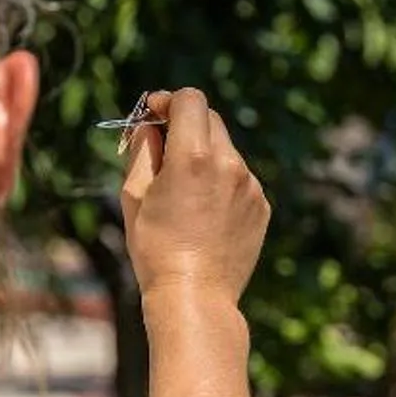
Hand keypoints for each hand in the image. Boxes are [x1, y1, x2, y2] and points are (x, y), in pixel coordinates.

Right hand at [119, 88, 269, 306]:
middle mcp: (229, 163)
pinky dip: (221, 183)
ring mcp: (250, 185)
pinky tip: (204, 215)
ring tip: (184, 195)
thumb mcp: (134, 194)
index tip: (153, 114)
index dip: (168, 101)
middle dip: (185, 126)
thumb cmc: (155, 248)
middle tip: (164, 150)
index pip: (189, 100)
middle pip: (209, 119)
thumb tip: (149, 125)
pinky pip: (239, 179)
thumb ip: (142, 150)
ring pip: (225, 151)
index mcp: (193, 156)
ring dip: (204, 157)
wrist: (194, 296)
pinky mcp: (261, 205)